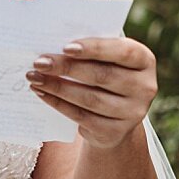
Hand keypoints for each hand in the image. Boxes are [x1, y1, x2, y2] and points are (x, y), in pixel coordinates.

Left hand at [26, 38, 157, 149]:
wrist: (115, 114)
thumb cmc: (105, 73)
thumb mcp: (106, 58)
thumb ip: (89, 50)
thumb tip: (51, 46)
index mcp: (144, 60)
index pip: (122, 51)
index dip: (94, 48)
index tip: (65, 47)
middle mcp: (145, 87)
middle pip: (102, 76)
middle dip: (66, 68)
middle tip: (39, 62)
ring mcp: (133, 113)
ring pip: (89, 98)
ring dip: (57, 87)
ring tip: (34, 77)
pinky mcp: (115, 132)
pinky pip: (82, 117)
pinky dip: (58, 104)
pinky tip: (42, 93)